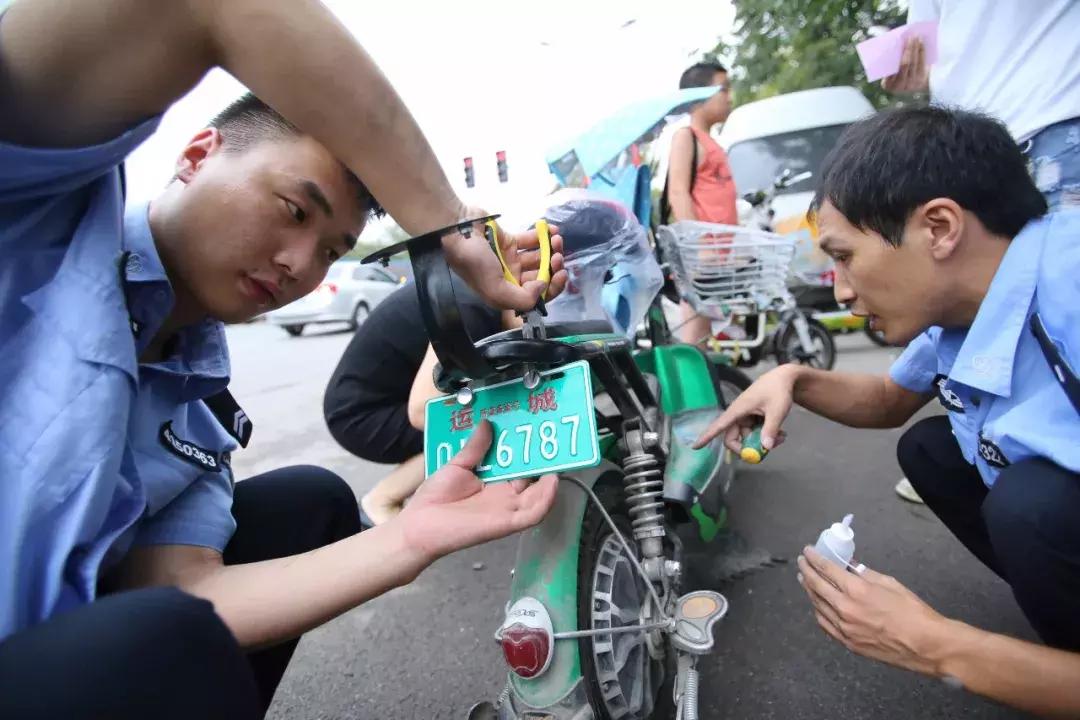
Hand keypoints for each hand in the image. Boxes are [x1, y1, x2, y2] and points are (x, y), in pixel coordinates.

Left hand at [396, 420, 558, 561]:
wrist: (419, 524)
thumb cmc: (434, 498)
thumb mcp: (457, 465)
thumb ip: (475, 447)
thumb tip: (487, 423)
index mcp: (494, 482)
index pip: (518, 465)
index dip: (529, 450)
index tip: (536, 431)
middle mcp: (504, 496)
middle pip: (531, 479)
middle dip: (543, 462)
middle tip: (552, 440)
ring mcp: (507, 510)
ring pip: (538, 497)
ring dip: (550, 481)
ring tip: (558, 461)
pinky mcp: (506, 523)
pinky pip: (533, 514)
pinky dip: (545, 500)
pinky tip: (551, 483)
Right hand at [443, 213, 567, 311]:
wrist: (457, 230)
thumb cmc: (474, 262)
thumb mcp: (495, 289)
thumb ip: (522, 298)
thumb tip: (542, 287)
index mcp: (507, 294)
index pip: (536, 297)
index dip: (551, 288)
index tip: (560, 274)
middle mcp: (510, 279)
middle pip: (540, 277)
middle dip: (553, 267)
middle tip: (558, 256)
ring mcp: (510, 259)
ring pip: (538, 258)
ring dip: (551, 250)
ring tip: (556, 239)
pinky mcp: (509, 241)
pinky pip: (531, 240)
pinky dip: (543, 236)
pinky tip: (551, 230)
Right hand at [692, 365, 795, 450]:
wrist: (784, 379)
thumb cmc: (778, 390)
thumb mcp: (777, 410)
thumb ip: (771, 429)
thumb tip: (766, 447)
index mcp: (738, 410)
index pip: (718, 426)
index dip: (706, 437)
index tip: (695, 447)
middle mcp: (738, 415)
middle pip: (733, 439)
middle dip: (748, 448)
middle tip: (766, 451)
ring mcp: (745, 418)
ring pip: (747, 438)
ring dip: (762, 442)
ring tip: (781, 436)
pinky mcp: (752, 420)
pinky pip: (754, 434)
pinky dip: (766, 436)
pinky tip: (780, 432)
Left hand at [797, 546, 948, 675]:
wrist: (926, 645)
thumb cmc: (913, 612)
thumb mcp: (890, 583)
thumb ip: (864, 574)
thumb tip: (849, 566)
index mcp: (856, 590)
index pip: (826, 569)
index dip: (814, 558)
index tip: (807, 551)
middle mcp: (845, 609)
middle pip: (816, 586)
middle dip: (806, 571)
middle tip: (801, 562)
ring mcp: (845, 628)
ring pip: (817, 605)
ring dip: (809, 590)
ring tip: (805, 579)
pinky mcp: (848, 643)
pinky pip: (825, 625)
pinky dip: (818, 611)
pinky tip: (817, 604)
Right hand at [882, 37, 929, 93]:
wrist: (914, 86)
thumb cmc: (897, 75)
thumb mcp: (890, 73)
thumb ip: (888, 62)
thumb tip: (891, 44)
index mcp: (887, 85)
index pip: (889, 70)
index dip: (892, 57)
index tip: (894, 44)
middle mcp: (899, 86)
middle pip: (904, 65)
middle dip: (907, 49)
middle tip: (909, 37)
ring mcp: (911, 84)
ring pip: (913, 63)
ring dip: (915, 48)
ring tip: (916, 37)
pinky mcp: (921, 80)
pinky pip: (921, 63)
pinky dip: (921, 51)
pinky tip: (921, 43)